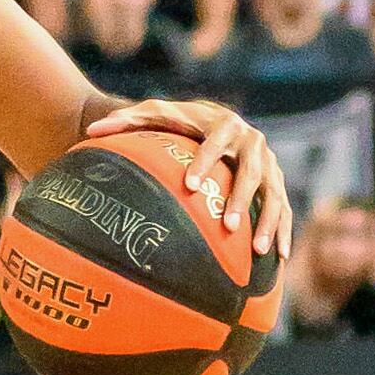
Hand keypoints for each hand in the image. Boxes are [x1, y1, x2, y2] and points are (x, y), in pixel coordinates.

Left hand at [86, 98, 291, 258]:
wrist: (215, 119)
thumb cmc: (178, 121)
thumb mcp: (155, 115)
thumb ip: (127, 120)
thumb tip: (90, 132)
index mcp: (224, 125)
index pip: (216, 143)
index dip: (204, 162)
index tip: (189, 185)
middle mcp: (252, 142)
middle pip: (251, 172)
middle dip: (240, 199)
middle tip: (226, 226)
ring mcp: (269, 163)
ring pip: (274, 194)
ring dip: (268, 221)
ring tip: (258, 251)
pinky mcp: (277, 181)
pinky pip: (284, 208)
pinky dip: (283, 231)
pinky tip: (279, 258)